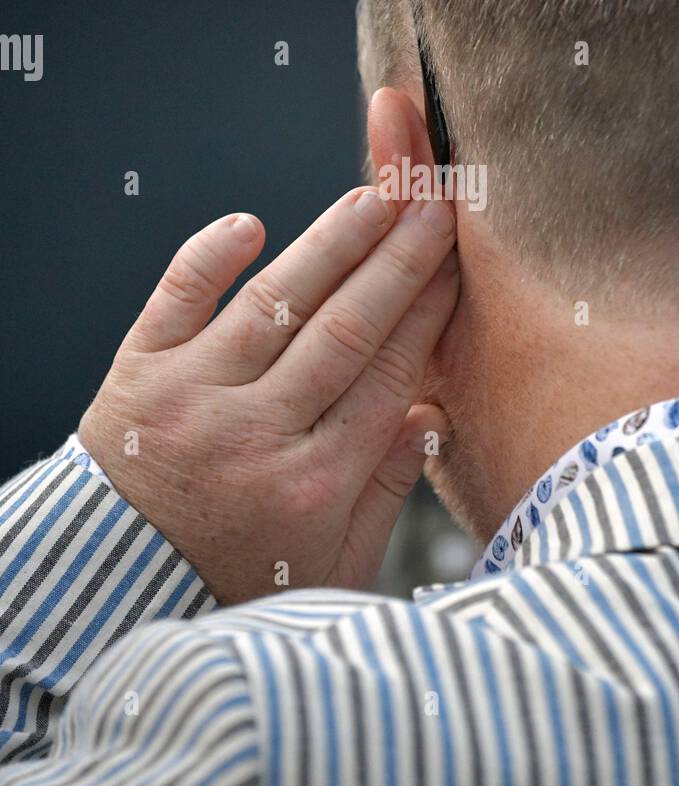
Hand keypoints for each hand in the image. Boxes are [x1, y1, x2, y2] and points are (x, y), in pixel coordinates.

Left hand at [78, 189, 457, 603]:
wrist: (117, 587)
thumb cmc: (232, 577)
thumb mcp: (330, 565)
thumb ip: (385, 492)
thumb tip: (431, 418)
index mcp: (312, 482)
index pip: (387, 376)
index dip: (426, 313)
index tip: (454, 267)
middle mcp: (255, 431)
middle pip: (345, 329)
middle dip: (398, 262)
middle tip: (434, 209)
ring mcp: (193, 395)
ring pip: (275, 303)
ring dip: (330, 243)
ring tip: (373, 198)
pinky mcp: (139, 372)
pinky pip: (176, 299)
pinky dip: (210, 257)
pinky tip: (250, 224)